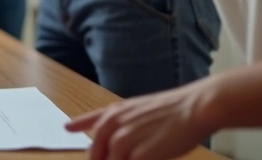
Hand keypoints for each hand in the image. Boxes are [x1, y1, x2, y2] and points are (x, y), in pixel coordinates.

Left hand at [65, 80, 216, 159]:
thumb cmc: (175, 110)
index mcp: (116, 112)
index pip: (91, 120)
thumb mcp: (142, 108)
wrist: (194, 107)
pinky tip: (147, 159)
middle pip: (96, 153)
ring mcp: (124, 139)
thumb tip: (114, 138)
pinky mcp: (139, 154)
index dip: (79, 124)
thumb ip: (124, 121)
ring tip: (141, 155)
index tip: (67, 127)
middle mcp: (114, 124)